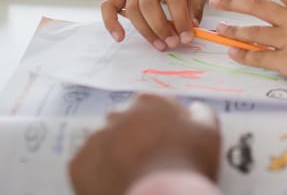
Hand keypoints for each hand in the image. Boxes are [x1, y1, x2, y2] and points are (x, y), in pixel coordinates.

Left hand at [68, 94, 220, 194]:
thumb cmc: (189, 163)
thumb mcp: (209, 132)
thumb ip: (201, 113)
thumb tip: (194, 108)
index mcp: (149, 102)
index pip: (150, 104)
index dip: (157, 122)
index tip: (164, 139)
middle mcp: (119, 114)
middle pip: (123, 120)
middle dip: (131, 134)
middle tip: (144, 158)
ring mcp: (96, 139)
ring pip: (103, 142)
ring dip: (112, 152)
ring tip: (127, 174)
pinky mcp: (78, 164)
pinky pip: (85, 165)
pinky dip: (96, 173)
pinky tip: (111, 184)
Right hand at [101, 0, 207, 50]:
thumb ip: (195, 8)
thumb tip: (191, 28)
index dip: (180, 18)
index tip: (187, 38)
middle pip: (148, 3)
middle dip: (160, 27)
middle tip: (173, 43)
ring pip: (132, 8)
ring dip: (145, 31)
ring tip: (160, 45)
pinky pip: (109, 5)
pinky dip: (110, 22)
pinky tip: (120, 37)